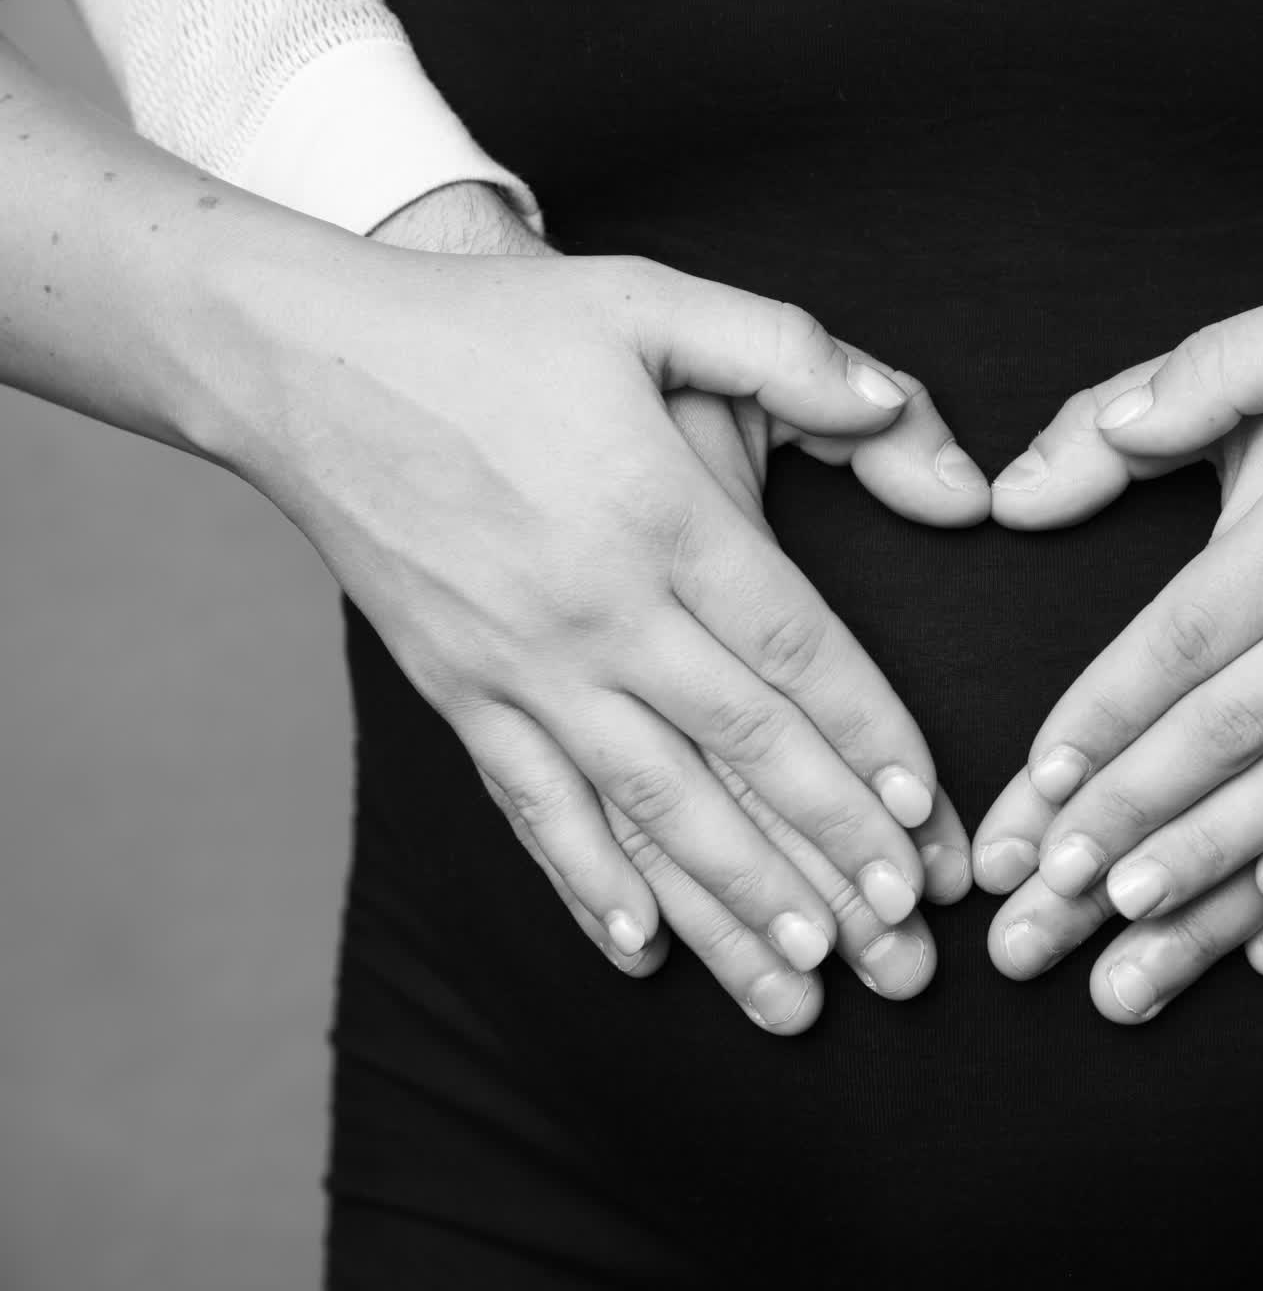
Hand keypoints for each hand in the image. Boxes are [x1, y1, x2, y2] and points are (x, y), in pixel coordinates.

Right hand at [217, 184, 982, 1031]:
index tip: (930, 825)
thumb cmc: (495, 330)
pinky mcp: (457, 696)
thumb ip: (786, 349)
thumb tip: (898, 408)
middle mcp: (596, 611)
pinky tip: (643, 954)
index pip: (795, 650)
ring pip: (647, 810)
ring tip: (807, 989)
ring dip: (732, 906)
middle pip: (740, 753)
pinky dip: (587, 886)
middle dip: (831, 855)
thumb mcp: (650, 301)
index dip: (871, 741)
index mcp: (659, 516)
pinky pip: (534, 809)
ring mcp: (520, 666)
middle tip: (906, 945)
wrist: (303, 364)